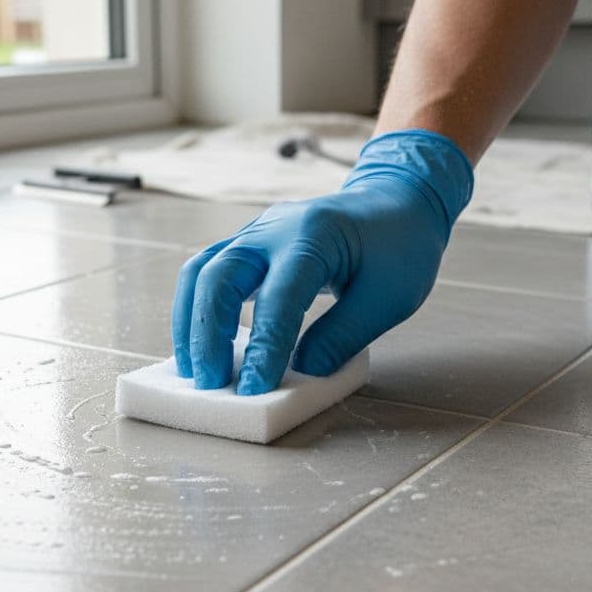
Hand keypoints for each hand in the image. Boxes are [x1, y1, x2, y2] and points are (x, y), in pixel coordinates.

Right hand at [172, 130, 473, 394]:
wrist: (397, 201)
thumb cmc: (399, 247)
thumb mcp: (388, 298)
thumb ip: (343, 336)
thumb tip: (301, 372)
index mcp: (315, 237)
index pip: (278, 299)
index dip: (264, 348)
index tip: (254, 390)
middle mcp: (274, 229)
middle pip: (218, 276)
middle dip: (208, 334)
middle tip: (212, 384)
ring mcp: (256, 232)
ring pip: (201, 271)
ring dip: (192, 322)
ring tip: (194, 370)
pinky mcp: (248, 244)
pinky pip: (208, 271)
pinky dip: (199, 309)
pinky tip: (204, 345)